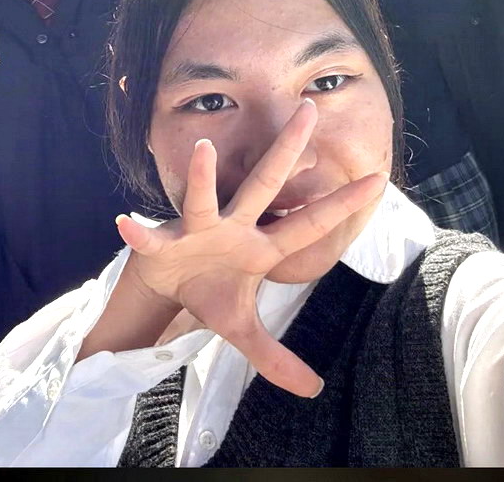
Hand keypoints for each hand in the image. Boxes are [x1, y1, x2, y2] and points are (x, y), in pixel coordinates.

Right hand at [115, 99, 388, 397]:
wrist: (164, 283)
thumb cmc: (209, 291)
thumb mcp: (243, 329)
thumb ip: (275, 356)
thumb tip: (314, 391)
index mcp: (260, 246)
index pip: (309, 225)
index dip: (340, 205)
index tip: (378, 180)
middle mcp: (234, 227)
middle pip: (265, 185)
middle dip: (286, 150)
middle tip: (309, 111)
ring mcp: (198, 231)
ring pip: (203, 199)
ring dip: (202, 177)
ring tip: (204, 150)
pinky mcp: (164, 243)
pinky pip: (150, 238)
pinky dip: (138, 233)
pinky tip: (125, 224)